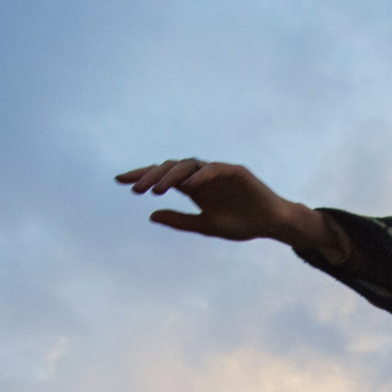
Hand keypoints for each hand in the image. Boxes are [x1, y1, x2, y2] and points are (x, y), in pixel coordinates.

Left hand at [113, 159, 337, 251]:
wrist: (271, 224)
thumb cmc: (241, 224)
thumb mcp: (205, 226)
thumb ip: (180, 220)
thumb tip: (150, 215)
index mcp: (193, 187)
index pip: (162, 177)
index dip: (141, 176)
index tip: (119, 180)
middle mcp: (201, 176)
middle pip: (170, 168)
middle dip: (151, 176)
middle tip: (135, 188)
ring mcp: (217, 172)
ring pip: (188, 165)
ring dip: (170, 175)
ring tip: (156, 189)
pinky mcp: (235, 171)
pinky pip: (214, 169)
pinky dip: (200, 175)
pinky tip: (187, 185)